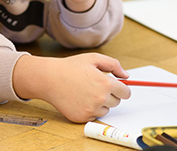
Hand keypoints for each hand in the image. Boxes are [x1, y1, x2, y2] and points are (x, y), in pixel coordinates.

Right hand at [13, 53, 130, 121]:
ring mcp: (91, 110)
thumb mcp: (94, 58)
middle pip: (117, 102)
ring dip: (101, 103)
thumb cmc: (71, 67)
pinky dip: (90, 109)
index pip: (126, 93)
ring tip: (87, 91)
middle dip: (110, 94)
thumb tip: (126, 76)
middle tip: (97, 85)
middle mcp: (100, 99)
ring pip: (106, 109)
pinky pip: (94, 116)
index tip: (119, 87)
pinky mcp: (82, 118)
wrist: (50, 79)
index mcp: (105, 84)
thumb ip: (113, 65)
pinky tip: (80, 99)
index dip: (123, 89)